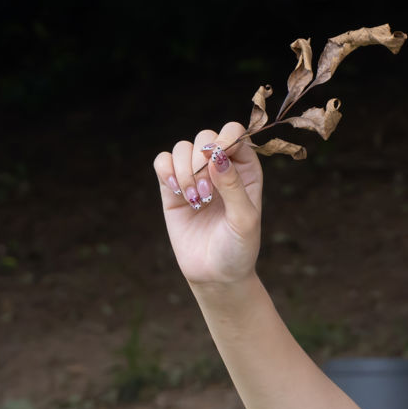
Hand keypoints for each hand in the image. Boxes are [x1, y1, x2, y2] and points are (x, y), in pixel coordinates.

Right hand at [153, 122, 265, 289]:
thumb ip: (233, 186)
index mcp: (245, 169)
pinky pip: (162, 161)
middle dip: (201, 161)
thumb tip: (216, 155)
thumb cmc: (238, 249)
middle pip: (205, 136)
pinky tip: (176, 192)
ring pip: (182, 147)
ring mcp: (195, 175)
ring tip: (193, 200)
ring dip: (184, 171)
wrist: (215, 275)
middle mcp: (220, 167)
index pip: (234, 133)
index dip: (223, 140)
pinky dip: (165, 170)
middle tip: (205, 194)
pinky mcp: (172, 187)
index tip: (216, 160)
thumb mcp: (244, 220)